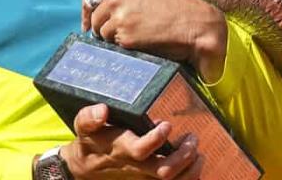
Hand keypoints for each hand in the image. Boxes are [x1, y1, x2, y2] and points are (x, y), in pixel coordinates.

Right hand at [62, 103, 202, 178]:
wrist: (86, 169)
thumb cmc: (90, 142)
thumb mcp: (83, 127)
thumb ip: (89, 118)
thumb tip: (102, 110)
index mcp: (121, 150)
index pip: (140, 150)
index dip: (155, 139)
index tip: (167, 124)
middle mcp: (136, 167)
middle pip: (163, 171)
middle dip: (183, 156)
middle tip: (192, 138)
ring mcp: (144, 177)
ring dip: (190, 168)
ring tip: (198, 151)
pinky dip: (189, 177)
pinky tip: (196, 164)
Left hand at [81, 0, 226, 82]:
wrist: (195, 23)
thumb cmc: (173, 9)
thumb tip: (100, 13)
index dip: (87, 11)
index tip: (87, 23)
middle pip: (95, 18)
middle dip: (102, 28)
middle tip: (120, 34)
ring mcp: (118, 16)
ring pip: (103, 34)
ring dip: (114, 39)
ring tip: (137, 36)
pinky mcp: (124, 36)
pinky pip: (115, 47)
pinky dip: (125, 48)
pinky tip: (141, 44)